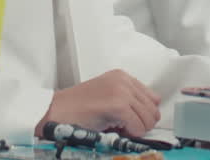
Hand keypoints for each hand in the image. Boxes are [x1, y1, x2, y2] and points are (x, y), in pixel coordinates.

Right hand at [36, 69, 160, 136]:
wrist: (56, 112)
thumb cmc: (77, 109)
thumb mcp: (107, 96)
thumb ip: (128, 100)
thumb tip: (149, 116)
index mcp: (122, 76)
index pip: (152, 98)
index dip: (143, 114)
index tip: (129, 120)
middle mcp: (124, 80)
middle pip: (153, 109)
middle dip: (141, 123)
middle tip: (122, 127)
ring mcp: (121, 91)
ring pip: (148, 119)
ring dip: (136, 130)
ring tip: (117, 128)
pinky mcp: (118, 105)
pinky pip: (138, 126)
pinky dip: (130, 133)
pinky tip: (114, 130)